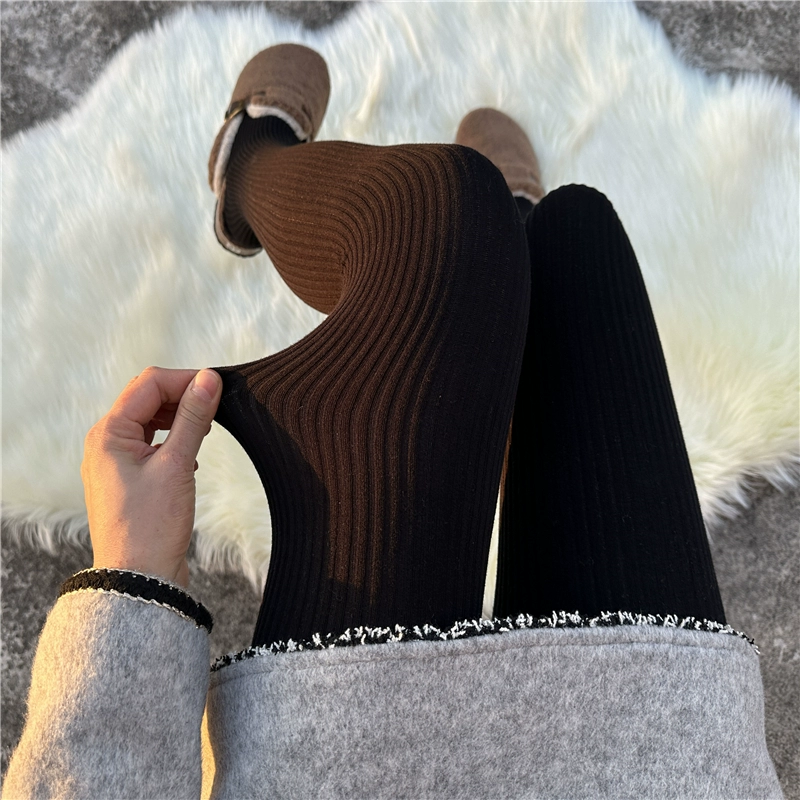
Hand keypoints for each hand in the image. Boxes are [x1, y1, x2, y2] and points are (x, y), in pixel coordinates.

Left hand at [81, 366, 221, 588]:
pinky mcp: (130, 478)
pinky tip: (191, 457)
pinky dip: (174, 440)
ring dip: (179, 418)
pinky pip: (152, 443)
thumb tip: (209, 380)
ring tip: (205, 431)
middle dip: (182, 397)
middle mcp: (106, 443)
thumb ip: (193, 418)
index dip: (186, 380)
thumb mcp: (176, 464)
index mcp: (108, 434)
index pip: (149, 384)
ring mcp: (116, 461)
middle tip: (215, 409)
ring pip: (150, 420)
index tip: (218, 388)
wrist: (140, 579)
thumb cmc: (151, 526)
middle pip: (147, 398)